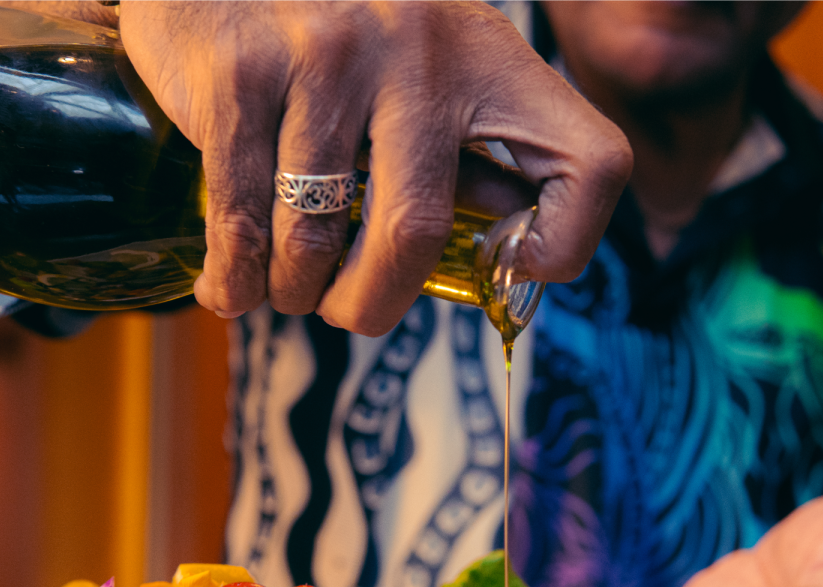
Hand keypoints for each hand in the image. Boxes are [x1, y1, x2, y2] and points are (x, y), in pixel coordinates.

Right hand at [118, 0, 631, 333]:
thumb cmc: (339, 39)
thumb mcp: (433, 71)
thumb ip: (471, 154)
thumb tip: (504, 256)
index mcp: (490, 57)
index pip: (590, 163)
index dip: (565, 242)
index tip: (506, 264)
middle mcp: (419, 50)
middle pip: (415, 234)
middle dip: (371, 304)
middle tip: (349, 310)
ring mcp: (328, 56)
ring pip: (314, 239)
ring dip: (294, 290)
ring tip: (287, 286)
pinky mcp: (243, 73)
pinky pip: (242, 222)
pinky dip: (234, 279)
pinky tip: (231, 285)